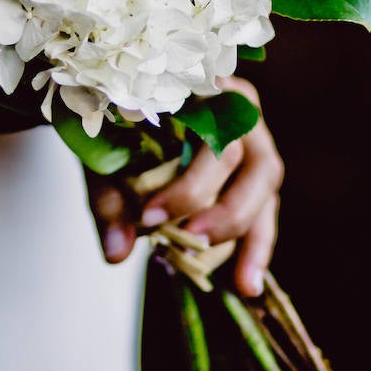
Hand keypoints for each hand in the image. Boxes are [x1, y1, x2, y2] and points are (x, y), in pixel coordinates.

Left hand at [86, 77, 284, 297]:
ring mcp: (253, 135)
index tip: (151, 218)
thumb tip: (117, 252)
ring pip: (264, 181)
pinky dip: (258, 245)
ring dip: (247, 231)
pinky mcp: (258, 169)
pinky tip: (247, 283)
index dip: (186, 183)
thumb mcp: (103, 154)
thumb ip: (109, 198)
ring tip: (237, 279)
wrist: (121, 107)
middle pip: (240, 157)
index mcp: (196, 87)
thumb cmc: (116, 122)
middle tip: (185, 243)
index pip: (202, 132)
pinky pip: (266, 206)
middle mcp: (234, 105)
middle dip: (218, 209)